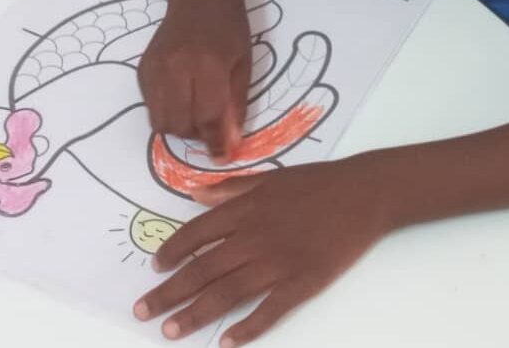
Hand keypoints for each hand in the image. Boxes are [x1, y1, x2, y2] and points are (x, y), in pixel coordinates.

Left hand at [133, 157, 390, 345]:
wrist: (365, 193)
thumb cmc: (319, 182)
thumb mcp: (270, 177)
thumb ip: (231, 188)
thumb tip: (195, 195)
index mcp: (246, 208)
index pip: (197, 233)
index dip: (173, 252)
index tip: (156, 268)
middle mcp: (255, 237)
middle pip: (203, 269)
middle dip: (169, 292)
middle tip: (143, 311)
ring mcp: (279, 262)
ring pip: (228, 292)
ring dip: (196, 313)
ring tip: (171, 330)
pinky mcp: (304, 281)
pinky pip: (269, 310)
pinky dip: (247, 328)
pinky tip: (226, 343)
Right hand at [138, 0, 250, 159]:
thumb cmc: (229, 26)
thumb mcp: (244, 64)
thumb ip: (235, 105)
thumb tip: (229, 144)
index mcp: (208, 66)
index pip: (208, 118)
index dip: (215, 143)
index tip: (221, 156)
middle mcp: (176, 68)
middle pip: (180, 125)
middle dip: (197, 136)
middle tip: (211, 126)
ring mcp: (154, 68)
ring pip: (160, 121)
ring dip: (180, 127)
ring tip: (196, 112)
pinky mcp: (142, 69)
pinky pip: (150, 106)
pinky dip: (166, 111)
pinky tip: (182, 96)